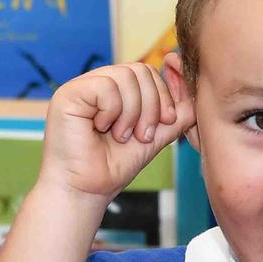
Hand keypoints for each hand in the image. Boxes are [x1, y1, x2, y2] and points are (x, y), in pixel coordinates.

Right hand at [38, 62, 193, 203]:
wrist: (86, 191)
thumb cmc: (112, 167)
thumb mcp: (154, 136)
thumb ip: (176, 113)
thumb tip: (194, 86)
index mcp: (113, 90)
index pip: (147, 72)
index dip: (162, 96)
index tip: (164, 123)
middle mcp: (95, 83)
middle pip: (140, 70)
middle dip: (150, 106)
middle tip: (141, 135)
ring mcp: (80, 87)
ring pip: (125, 77)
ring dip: (132, 113)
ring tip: (120, 136)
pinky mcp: (68, 94)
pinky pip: (106, 87)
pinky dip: (112, 112)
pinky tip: (102, 129)